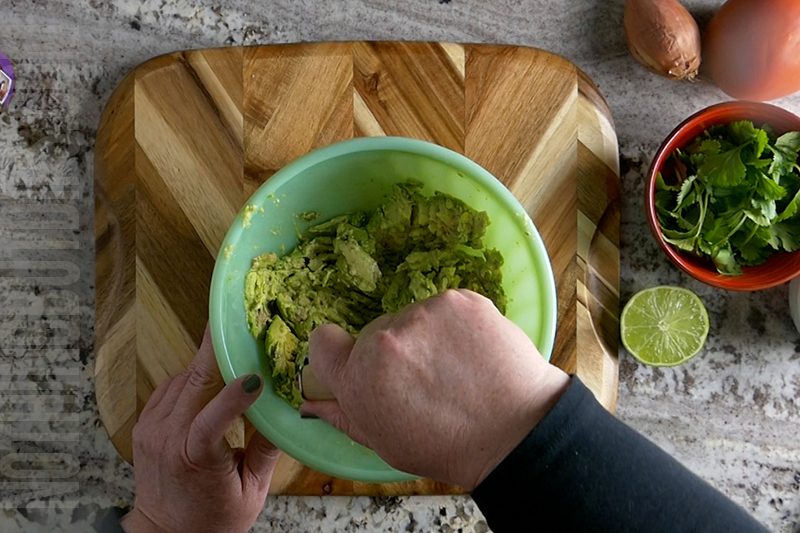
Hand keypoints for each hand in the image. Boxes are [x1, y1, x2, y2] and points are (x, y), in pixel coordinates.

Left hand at [122, 325, 280, 532]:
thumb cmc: (213, 519)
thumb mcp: (251, 491)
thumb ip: (267, 449)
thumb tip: (287, 411)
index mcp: (195, 459)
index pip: (212, 419)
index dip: (235, 394)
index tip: (256, 377)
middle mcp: (167, 439)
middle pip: (193, 383)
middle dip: (215, 352)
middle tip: (235, 324)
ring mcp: (151, 430)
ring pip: (181, 379)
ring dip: (204, 365)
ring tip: (229, 349)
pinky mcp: (144, 425)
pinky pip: (169, 387)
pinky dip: (189, 379)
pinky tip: (208, 379)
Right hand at [300, 289, 569, 489]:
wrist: (517, 431)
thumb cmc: (448, 446)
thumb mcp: (385, 442)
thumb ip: (342, 415)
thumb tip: (311, 400)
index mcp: (357, 377)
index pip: (323, 340)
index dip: (338, 351)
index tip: (358, 360)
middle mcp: (383, 339)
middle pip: (376, 332)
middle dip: (393, 352)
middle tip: (426, 380)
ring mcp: (423, 314)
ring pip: (413, 319)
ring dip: (427, 337)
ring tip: (456, 370)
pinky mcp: (458, 299)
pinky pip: (446, 308)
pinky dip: (456, 326)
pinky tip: (472, 354)